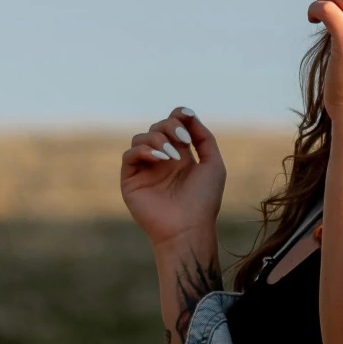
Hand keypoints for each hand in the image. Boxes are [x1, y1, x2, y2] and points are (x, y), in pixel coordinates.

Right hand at [120, 109, 225, 245]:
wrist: (188, 228)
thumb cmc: (204, 200)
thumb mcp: (213, 164)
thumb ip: (204, 137)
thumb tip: (188, 115)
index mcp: (181, 157)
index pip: (173, 125)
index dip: (178, 116)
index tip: (186, 116)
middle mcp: (161, 161)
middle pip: (158, 127)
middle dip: (170, 127)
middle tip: (183, 142)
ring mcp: (145, 170)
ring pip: (141, 137)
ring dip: (157, 139)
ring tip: (172, 158)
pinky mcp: (131, 180)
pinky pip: (129, 155)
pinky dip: (144, 150)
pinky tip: (159, 159)